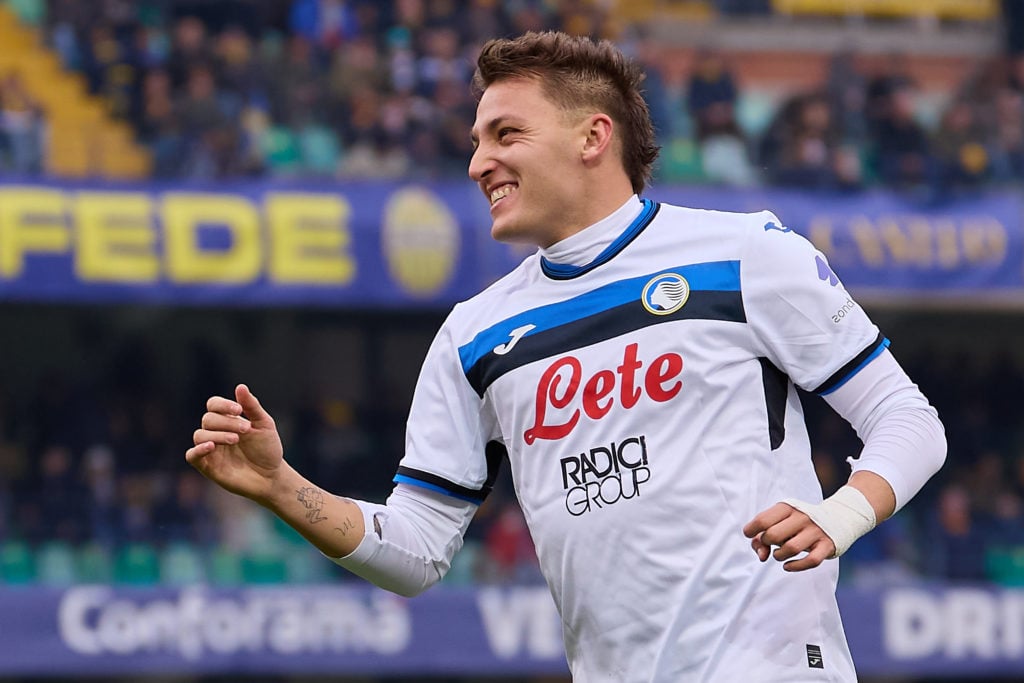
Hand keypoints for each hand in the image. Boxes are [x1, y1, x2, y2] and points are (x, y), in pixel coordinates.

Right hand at [186, 384, 284, 502]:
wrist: (271, 476)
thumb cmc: (267, 449)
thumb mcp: (264, 425)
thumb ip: (252, 406)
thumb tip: (240, 386)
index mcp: (228, 420)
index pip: (213, 405)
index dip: (222, 404)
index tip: (239, 410)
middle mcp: (216, 433)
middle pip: (208, 419)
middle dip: (226, 422)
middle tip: (246, 430)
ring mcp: (211, 450)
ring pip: (199, 435)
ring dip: (217, 434)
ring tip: (235, 439)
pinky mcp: (207, 467)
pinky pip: (191, 455)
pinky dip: (197, 449)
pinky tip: (211, 446)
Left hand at [742, 502, 835, 571]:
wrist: (837, 518)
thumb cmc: (799, 523)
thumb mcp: (780, 521)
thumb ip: (761, 537)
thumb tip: (761, 556)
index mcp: (787, 507)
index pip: (762, 520)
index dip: (751, 531)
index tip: (751, 535)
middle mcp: (802, 517)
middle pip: (773, 535)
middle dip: (766, 543)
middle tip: (770, 544)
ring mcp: (816, 531)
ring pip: (790, 549)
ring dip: (779, 556)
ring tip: (779, 554)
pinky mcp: (827, 546)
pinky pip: (811, 561)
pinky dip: (796, 566)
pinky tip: (788, 565)